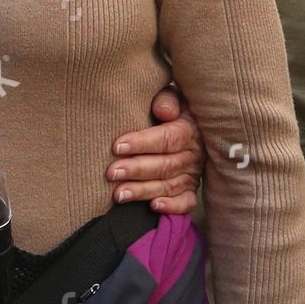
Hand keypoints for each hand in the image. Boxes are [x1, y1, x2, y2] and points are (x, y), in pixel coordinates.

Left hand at [107, 85, 202, 213]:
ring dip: (143, 191)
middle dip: (136, 170)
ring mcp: (193, 173)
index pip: (167, 138)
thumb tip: (163, 110)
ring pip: (169, 185)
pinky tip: (153, 207)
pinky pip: (186, 202)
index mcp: (189, 129)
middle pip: (165, 165)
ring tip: (118, 194)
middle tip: (111, 173)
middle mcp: (193, 154)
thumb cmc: (170, 107)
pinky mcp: (191, 189)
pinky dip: (172, 207)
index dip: (142, 143)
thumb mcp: (172, 97)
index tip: (116, 146)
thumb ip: (167, 100)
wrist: (191, 120)